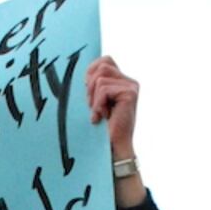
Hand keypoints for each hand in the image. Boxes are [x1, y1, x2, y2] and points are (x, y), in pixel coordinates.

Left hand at [85, 56, 144, 206]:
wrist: (111, 149)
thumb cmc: (100, 128)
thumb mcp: (94, 102)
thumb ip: (93, 85)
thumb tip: (79, 70)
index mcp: (122, 81)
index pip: (105, 60)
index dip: (91, 72)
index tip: (88, 93)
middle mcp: (130, 82)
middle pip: (102, 65)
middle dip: (91, 86)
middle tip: (93, 106)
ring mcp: (131, 87)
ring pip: (101, 77)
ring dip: (94, 97)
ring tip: (98, 113)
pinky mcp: (130, 94)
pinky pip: (103, 88)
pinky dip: (97, 104)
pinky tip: (101, 117)